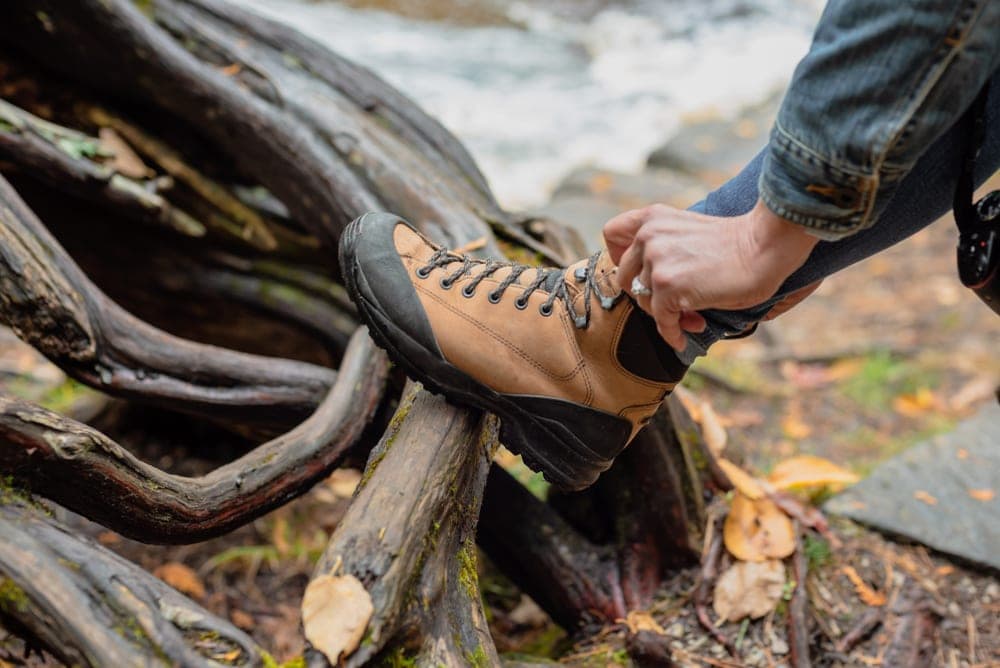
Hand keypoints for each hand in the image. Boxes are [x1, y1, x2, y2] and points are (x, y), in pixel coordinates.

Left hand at [604, 200, 818, 350]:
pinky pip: (661, 321)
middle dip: (647, 295)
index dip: (619, 257)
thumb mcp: (688, 230)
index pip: (612, 234)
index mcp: (653, 218)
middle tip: (673, 305)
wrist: (764, 247)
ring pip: (643, 301)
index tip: (637, 272)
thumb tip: (647, 285)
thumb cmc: (736, 244)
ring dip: (665, 315)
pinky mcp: (667, 286)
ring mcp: (656, 261)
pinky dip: (672, 334)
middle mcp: (648, 236)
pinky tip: (683, 338)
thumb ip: (663, 246)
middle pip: (625, 276)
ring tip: (692, 317)